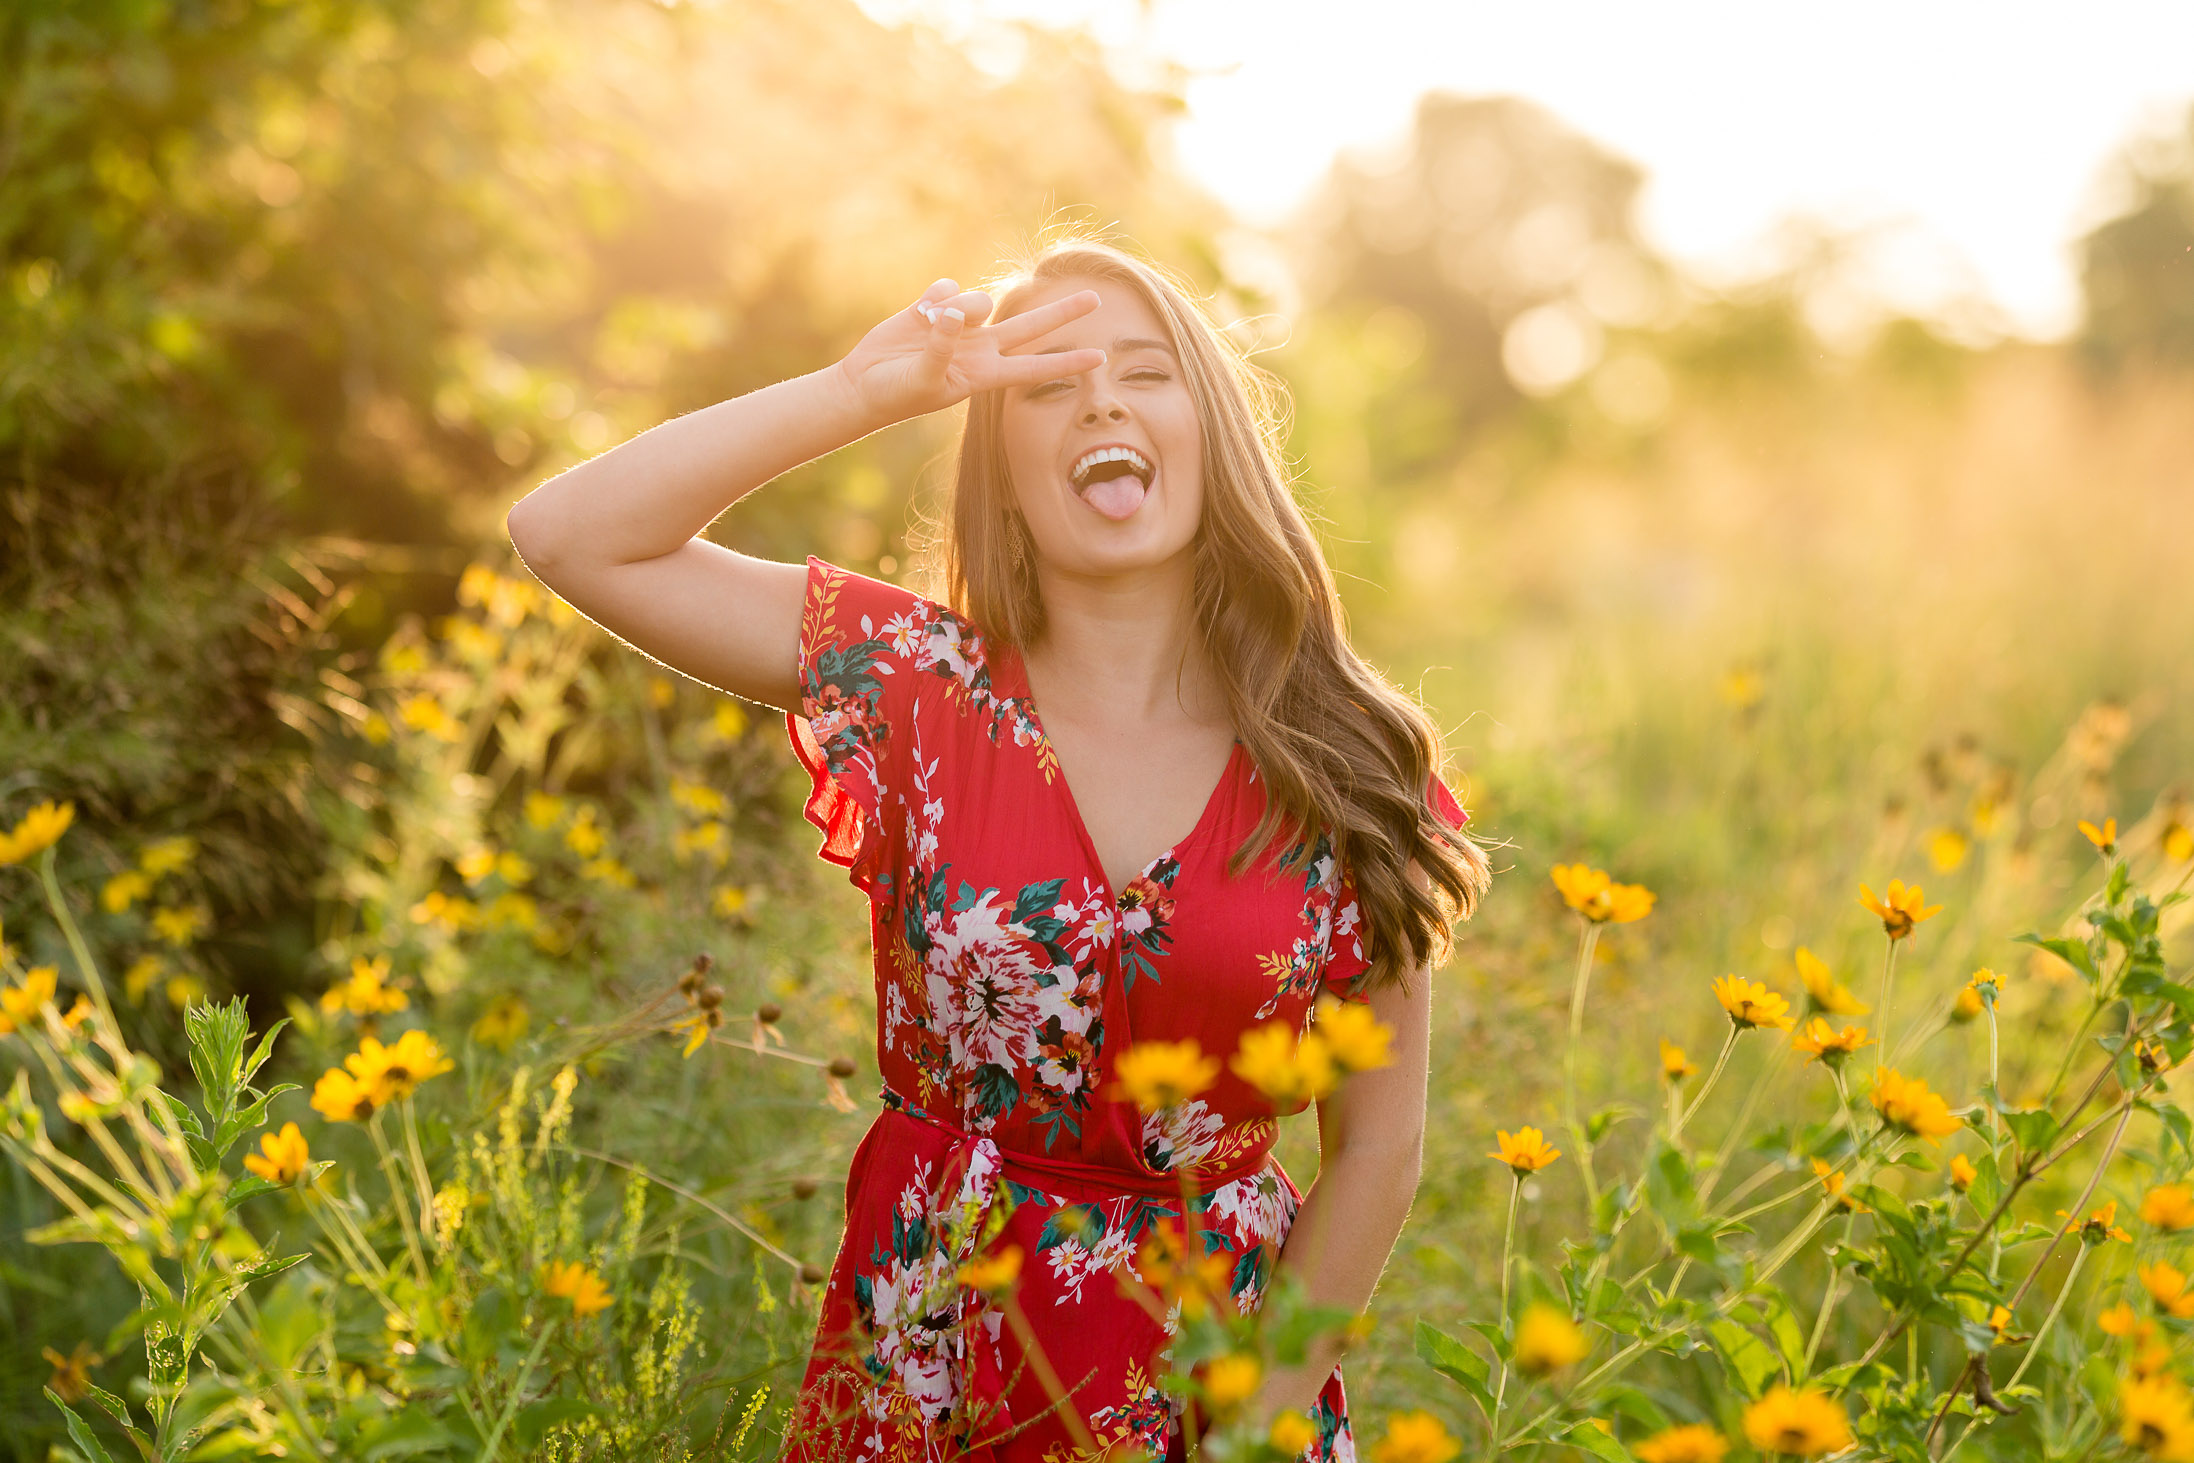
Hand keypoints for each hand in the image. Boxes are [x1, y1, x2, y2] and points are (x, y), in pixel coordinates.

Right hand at [833, 278, 1106, 427]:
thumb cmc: (895, 394)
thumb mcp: (922, 379)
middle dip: (1062, 312)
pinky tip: (919, 311)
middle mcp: (979, 348)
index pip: (1034, 368)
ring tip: (931, 324)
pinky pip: (948, 287)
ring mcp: (960, 326)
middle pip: (1030, 326)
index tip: (1099, 358)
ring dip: (961, 307)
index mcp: (984, 374)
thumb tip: (953, 314)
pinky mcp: (935, 307)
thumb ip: (941, 348)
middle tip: (1096, 298)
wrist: (863, 385)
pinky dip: (935, 296)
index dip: (1066, 363)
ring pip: (980, 300)